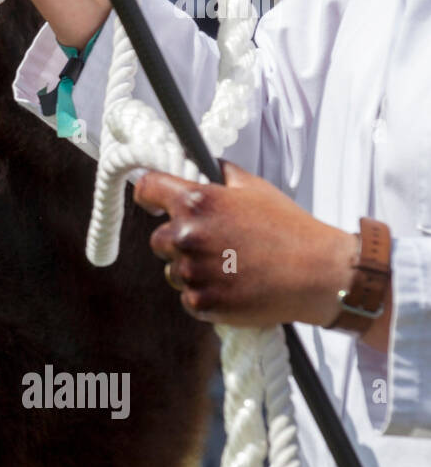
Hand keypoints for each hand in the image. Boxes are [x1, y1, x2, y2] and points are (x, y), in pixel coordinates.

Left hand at [133, 162, 354, 328]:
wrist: (319, 274)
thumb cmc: (289, 229)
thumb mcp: (254, 187)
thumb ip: (219, 173)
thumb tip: (196, 164)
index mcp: (197, 202)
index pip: (147, 189)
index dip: (149, 195)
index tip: (153, 203)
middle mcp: (187, 235)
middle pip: (157, 238)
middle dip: (178, 239)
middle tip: (213, 243)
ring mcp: (192, 271)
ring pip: (172, 269)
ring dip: (191, 268)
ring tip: (230, 266)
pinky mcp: (201, 301)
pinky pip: (187, 296)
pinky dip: (204, 293)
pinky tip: (232, 286)